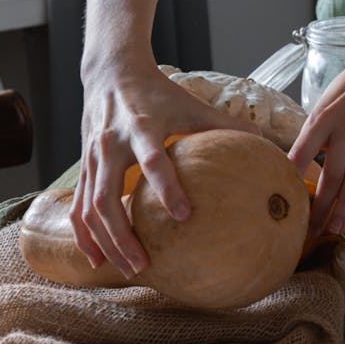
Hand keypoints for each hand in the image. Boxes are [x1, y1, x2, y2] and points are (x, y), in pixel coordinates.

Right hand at [71, 62, 258, 277]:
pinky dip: (85, 236)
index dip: (167, 188)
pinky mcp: (84, 167)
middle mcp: (111, 145)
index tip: (185, 216)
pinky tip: (98, 261)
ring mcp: (92, 159)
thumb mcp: (192, 104)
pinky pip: (78, 207)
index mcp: (142, 127)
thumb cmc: (159, 92)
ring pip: (91, 209)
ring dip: (107, 242)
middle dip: (124, 235)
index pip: (153, 162)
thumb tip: (265, 142)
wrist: (111, 74)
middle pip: (108, 198)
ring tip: (131, 269)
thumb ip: (226, 124)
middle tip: (146, 264)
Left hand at [288, 56, 344, 239]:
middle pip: (330, 172)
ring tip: (334, 228)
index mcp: (322, 119)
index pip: (302, 151)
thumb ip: (315, 133)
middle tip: (310, 233)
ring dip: (344, 203)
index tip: (284, 200)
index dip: (293, 176)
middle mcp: (344, 127)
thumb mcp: (326, 104)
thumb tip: (299, 162)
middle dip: (320, 206)